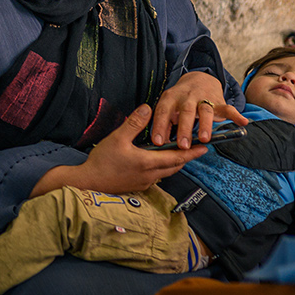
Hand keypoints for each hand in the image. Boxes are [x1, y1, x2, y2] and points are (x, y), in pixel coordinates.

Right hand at [33, 104, 208, 196]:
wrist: (89, 182)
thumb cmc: (102, 161)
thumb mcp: (117, 138)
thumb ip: (134, 123)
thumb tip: (148, 108)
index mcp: (148, 162)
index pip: (177, 157)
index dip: (192, 152)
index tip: (206, 148)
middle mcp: (150, 175)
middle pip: (175, 166)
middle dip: (187, 157)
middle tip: (196, 149)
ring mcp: (145, 182)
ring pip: (167, 172)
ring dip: (175, 163)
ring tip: (180, 154)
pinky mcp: (138, 185)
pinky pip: (157, 176)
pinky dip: (163, 168)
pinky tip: (158, 162)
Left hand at [149, 70, 247, 148]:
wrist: (198, 79)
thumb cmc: (179, 101)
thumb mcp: (169, 108)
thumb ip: (165, 124)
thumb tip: (160, 144)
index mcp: (171, 97)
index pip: (163, 112)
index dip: (160, 126)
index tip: (157, 142)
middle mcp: (187, 97)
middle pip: (186, 112)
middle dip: (184, 129)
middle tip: (182, 146)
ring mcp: (203, 98)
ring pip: (205, 111)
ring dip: (205, 125)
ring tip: (204, 140)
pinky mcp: (218, 101)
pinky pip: (228, 107)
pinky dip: (236, 115)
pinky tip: (243, 122)